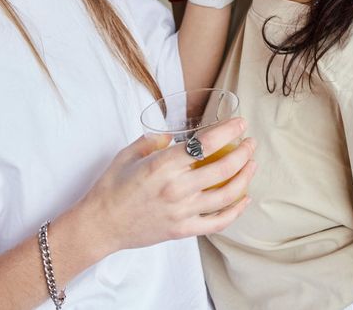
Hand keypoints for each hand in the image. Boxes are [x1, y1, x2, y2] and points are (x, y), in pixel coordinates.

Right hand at [79, 118, 255, 251]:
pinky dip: (236, 210)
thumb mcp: (127, 154)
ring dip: (245, 178)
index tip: (239, 123)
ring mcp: (183, 211)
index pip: (206, 143)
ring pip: (227, 195)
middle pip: (224, 167)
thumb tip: (172, 137)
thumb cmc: (111, 188)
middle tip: (250, 143)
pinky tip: (244, 199)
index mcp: (163, 164)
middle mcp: (177, 187)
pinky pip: (218, 222)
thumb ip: (152, 141)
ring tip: (252, 165)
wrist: (100, 225)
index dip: (228, 131)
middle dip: (244, 152)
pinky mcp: (183, 230)